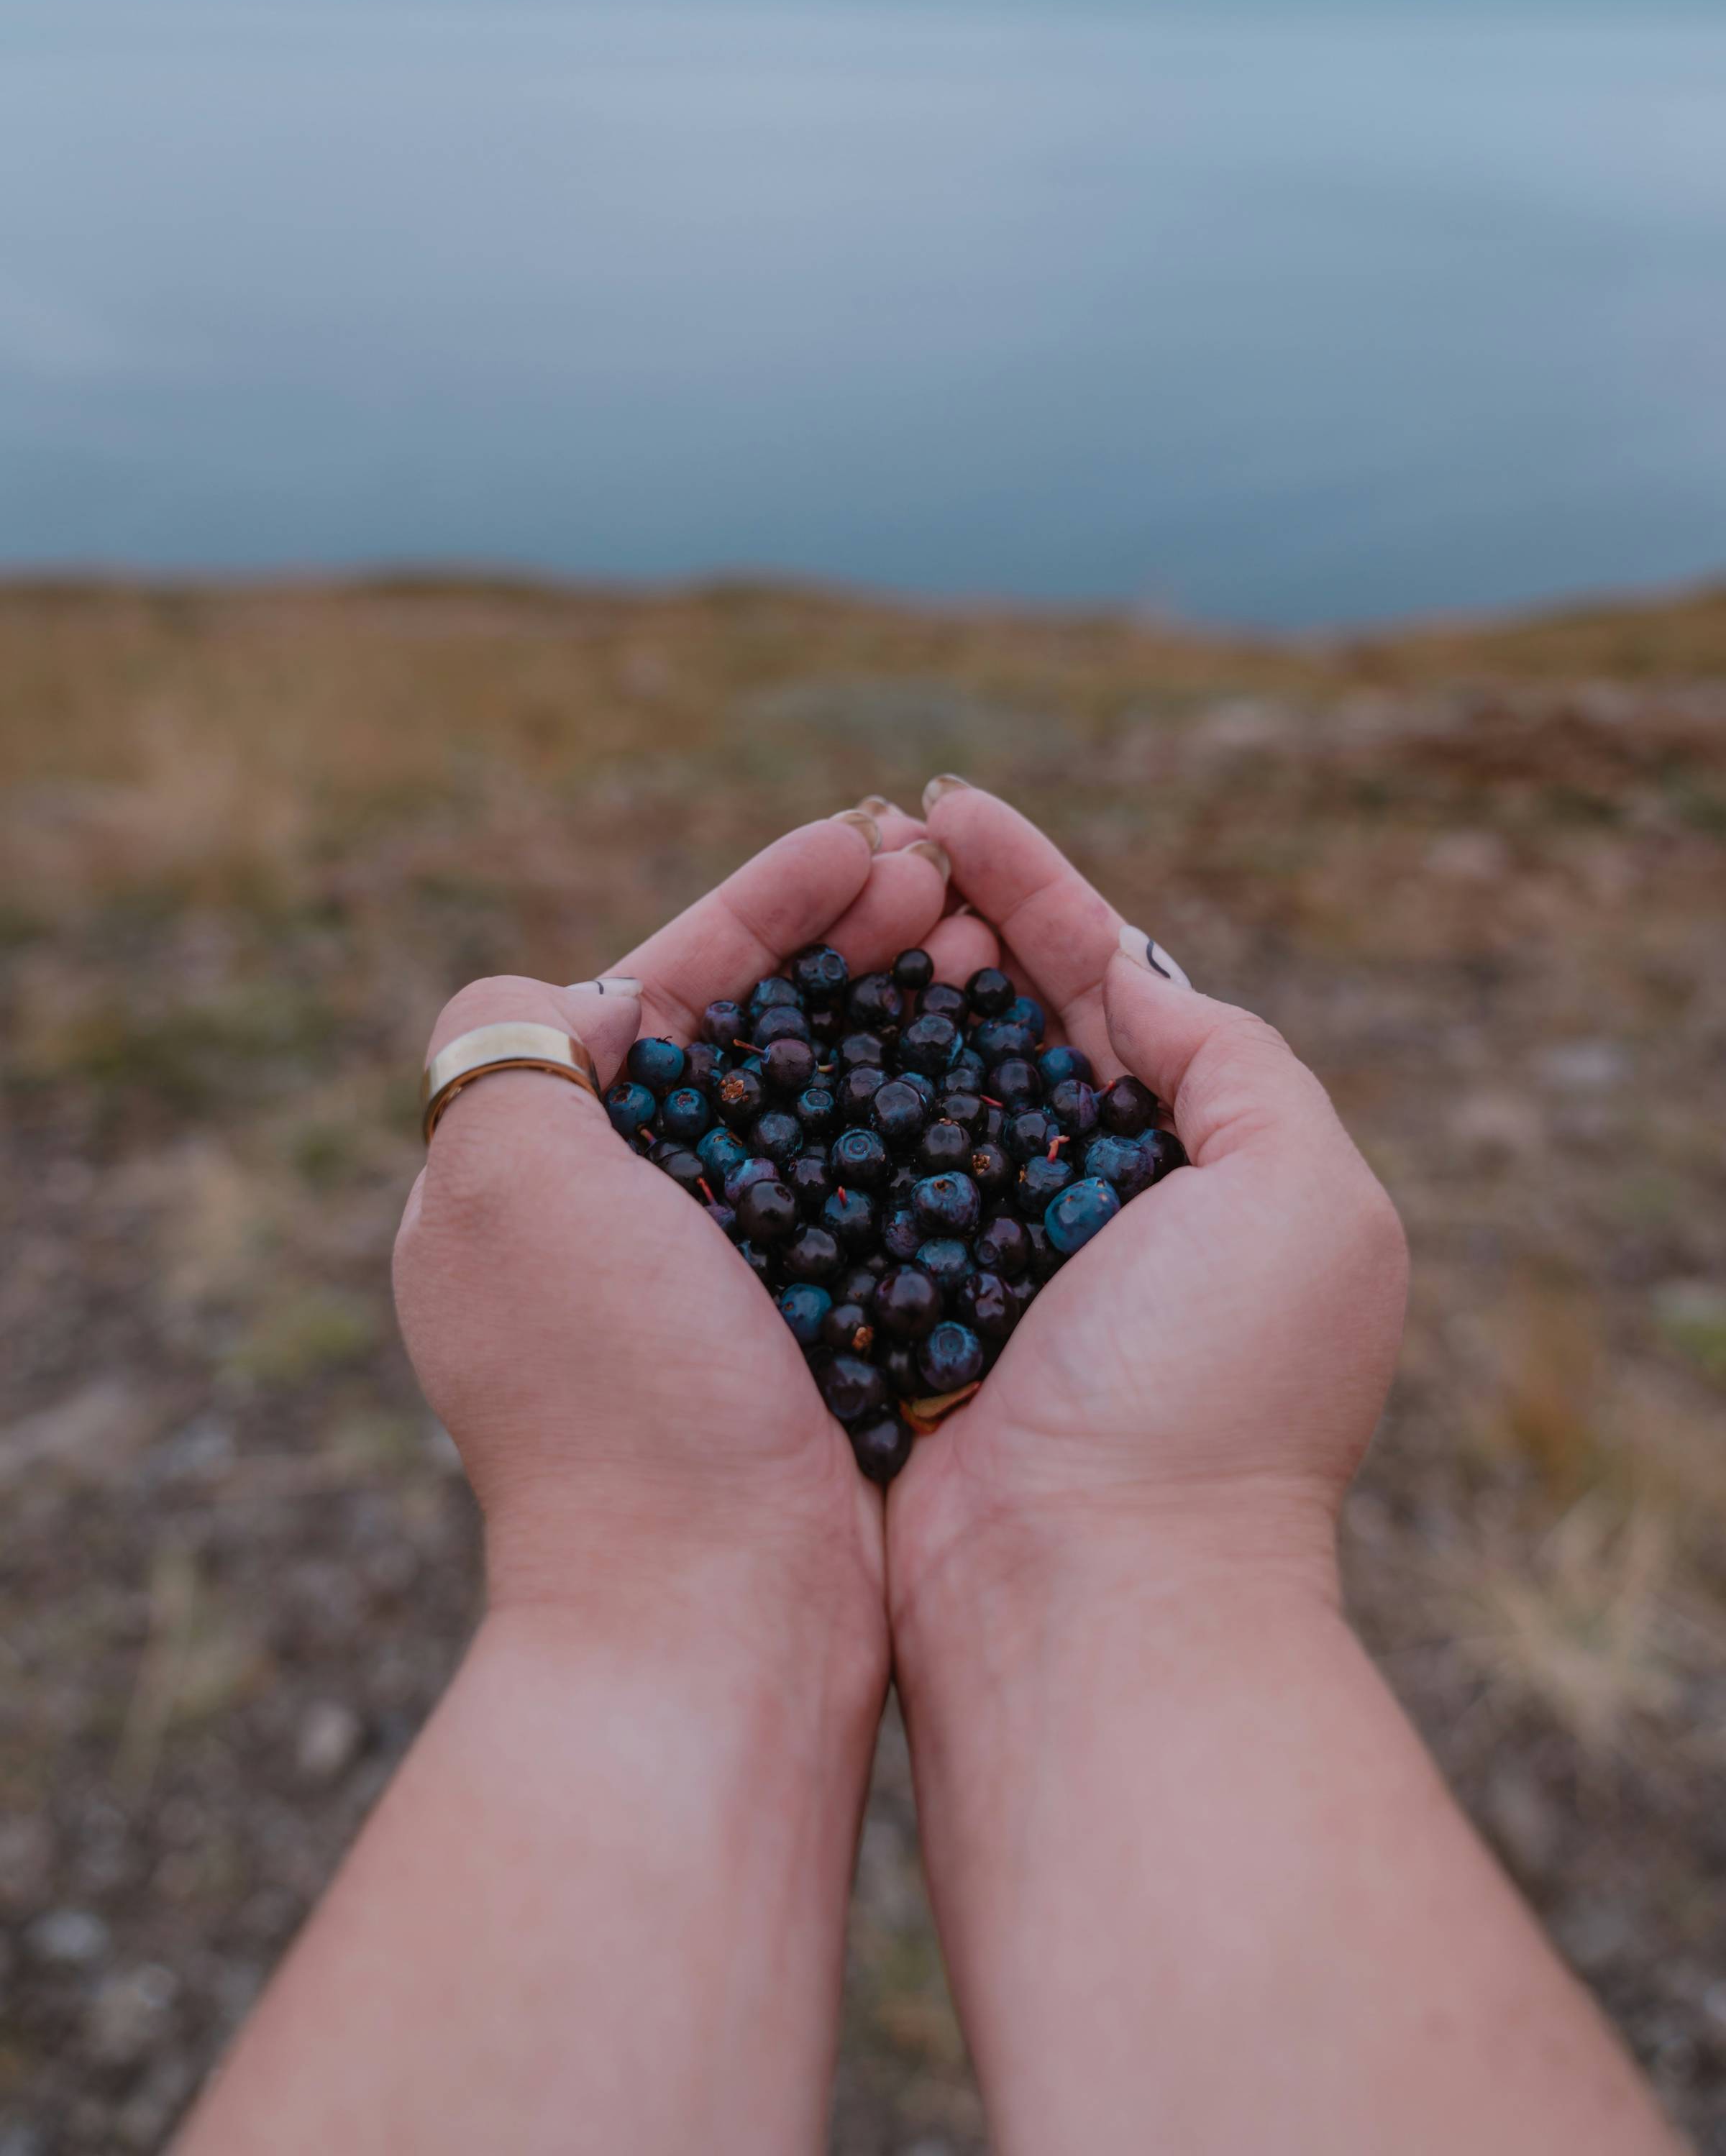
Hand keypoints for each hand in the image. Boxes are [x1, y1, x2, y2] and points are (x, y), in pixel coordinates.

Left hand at [393, 812, 953, 1655]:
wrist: (716, 1616)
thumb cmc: (615, 1390)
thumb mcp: (506, 1186)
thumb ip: (502, 1048)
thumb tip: (559, 995)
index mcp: (530, 1180)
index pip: (653, 993)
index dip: (760, 908)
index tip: (863, 845)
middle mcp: (621, 1230)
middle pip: (747, 1040)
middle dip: (843, 946)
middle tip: (942, 883)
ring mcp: (723, 1293)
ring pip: (822, 1109)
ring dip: (897, 1017)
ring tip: (987, 946)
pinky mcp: (814, 1347)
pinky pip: (874, 1199)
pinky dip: (927, 1125)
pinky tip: (999, 1074)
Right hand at [866, 784, 1407, 1615]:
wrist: (1091, 1602)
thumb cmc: (1211, 1396)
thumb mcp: (1301, 1198)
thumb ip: (1233, 1061)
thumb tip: (1130, 974)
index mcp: (1203, 1165)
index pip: (1110, 980)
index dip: (1035, 883)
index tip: (949, 805)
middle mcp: (1095, 1205)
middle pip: (1007, 1019)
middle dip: (944, 922)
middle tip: (871, 850)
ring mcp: (989, 1260)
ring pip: (919, 1086)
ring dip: (873, 994)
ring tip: (821, 914)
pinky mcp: (897, 1315)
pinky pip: (850, 1181)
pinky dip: (817, 1104)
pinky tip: (770, 1039)